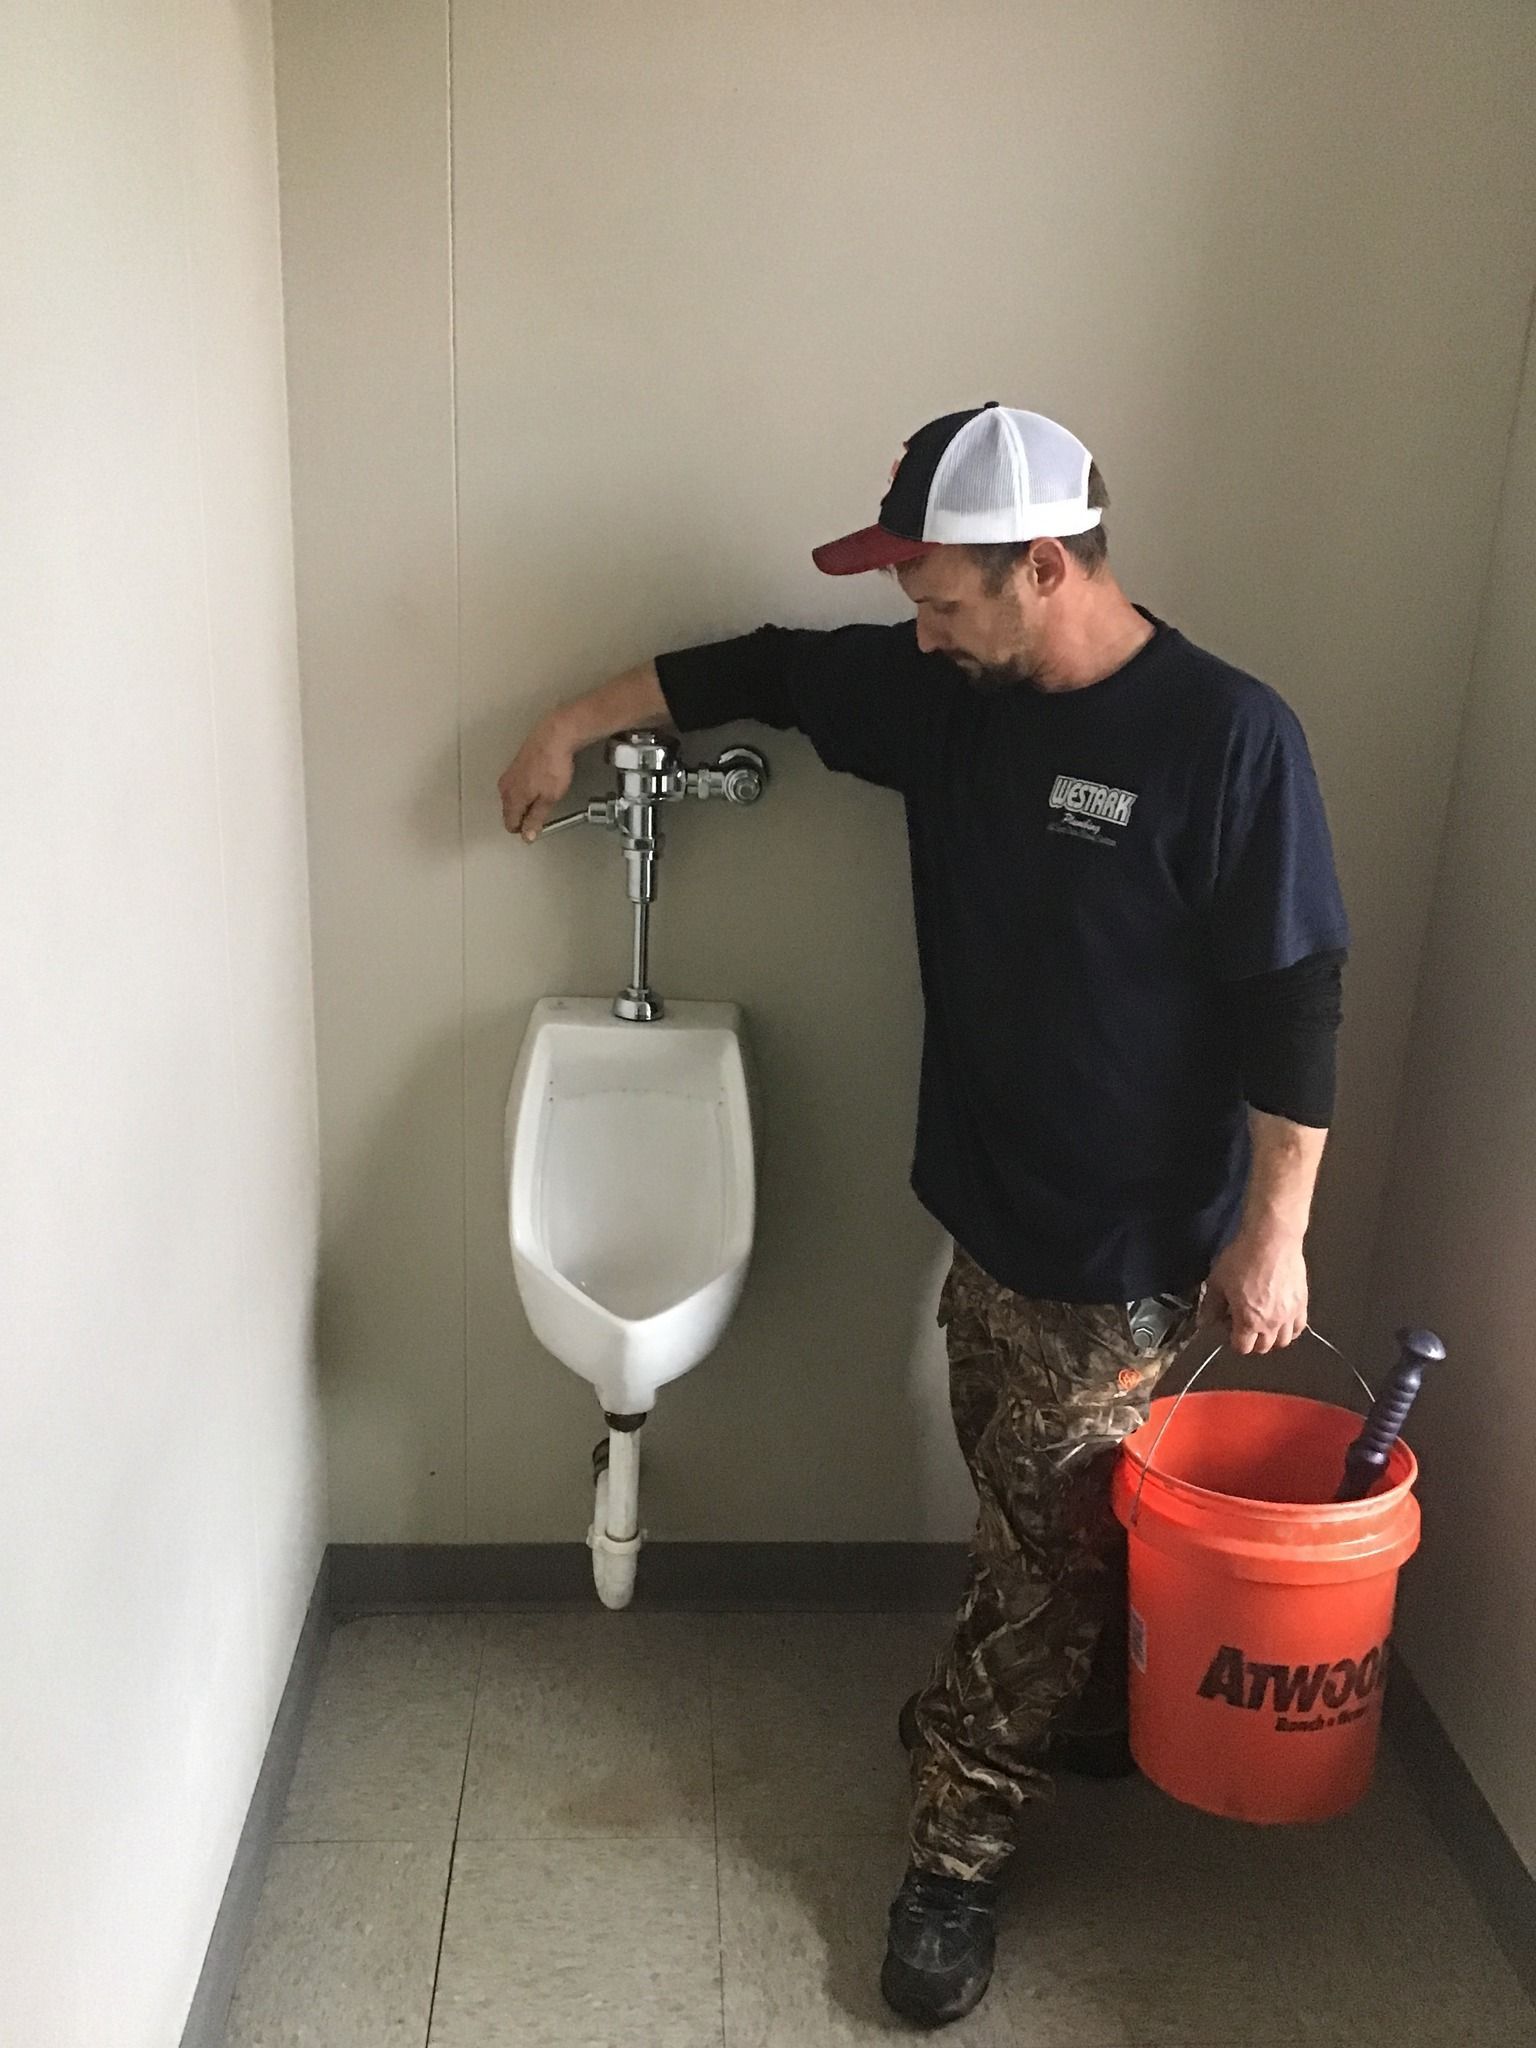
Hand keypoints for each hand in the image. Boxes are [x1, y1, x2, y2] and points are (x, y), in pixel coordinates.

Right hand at [498, 715, 575, 839]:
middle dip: (525, 814)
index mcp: (512, 798)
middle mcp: (506, 786)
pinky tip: (542, 781)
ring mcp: (509, 774)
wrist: (555, 735)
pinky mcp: (516, 765)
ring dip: (527, 800)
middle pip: (511, 811)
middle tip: (545, 808)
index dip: (524, 829)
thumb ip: (536, 819)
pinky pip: (518, 784)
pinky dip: (528, 787)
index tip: (536, 827)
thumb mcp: (549, 799)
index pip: (510, 824)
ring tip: (546, 792)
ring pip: (514, 798)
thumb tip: (527, 835)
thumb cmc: (552, 763)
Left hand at [1201, 1228, 1307, 1354]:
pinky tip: (1281, 1319)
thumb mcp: (1218, 1281)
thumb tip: (1205, 1322)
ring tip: (1262, 1322)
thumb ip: (1211, 1306)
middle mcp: (1271, 1323)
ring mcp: (1290, 1314)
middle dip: (1251, 1341)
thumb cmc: (1243, 1258)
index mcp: (1248, 1321)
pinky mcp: (1302, 1303)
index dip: (1232, 1339)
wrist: (1271, 1239)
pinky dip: (1289, 1329)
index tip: (1228, 1324)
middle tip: (1243, 1322)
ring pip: (1283, 1341)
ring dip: (1271, 1338)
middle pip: (1263, 1348)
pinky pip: (1299, 1327)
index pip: (1241, 1347)